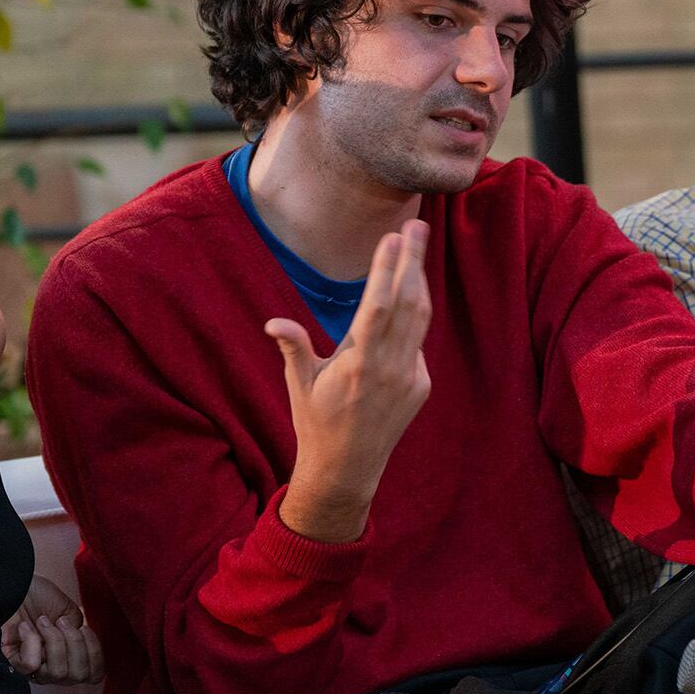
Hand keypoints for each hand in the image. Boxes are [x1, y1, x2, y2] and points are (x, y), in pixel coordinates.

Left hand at [2, 575, 102, 684]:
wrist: (16, 586)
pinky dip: (31, 642)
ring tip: (43, 621)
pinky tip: (24, 627)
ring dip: (54, 641)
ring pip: (57, 673)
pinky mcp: (13, 663)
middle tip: (61, 622)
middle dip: (75, 644)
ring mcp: (35, 669)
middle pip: (78, 676)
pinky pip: (31, 665)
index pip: (94, 675)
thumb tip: (81, 647)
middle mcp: (55, 668)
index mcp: (71, 656)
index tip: (84, 629)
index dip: (94, 655)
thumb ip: (80, 634)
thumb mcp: (71, 613)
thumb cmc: (41, 598)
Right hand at [267, 220, 432, 541]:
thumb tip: (274, 323)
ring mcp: (410, 377)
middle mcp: (390, 368)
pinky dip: (414, 319)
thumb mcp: (300, 386)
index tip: (393, 237)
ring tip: (417, 248)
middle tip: (418, 224)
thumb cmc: (316, 423)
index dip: (388, 268)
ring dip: (419, 281)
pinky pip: (418, 344)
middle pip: (408, 302)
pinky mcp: (420, 387)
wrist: (347, 470)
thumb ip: (294, 349)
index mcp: (358, 363)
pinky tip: (408, 298)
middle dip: (414, 260)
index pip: (379, 305)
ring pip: (420, 319)